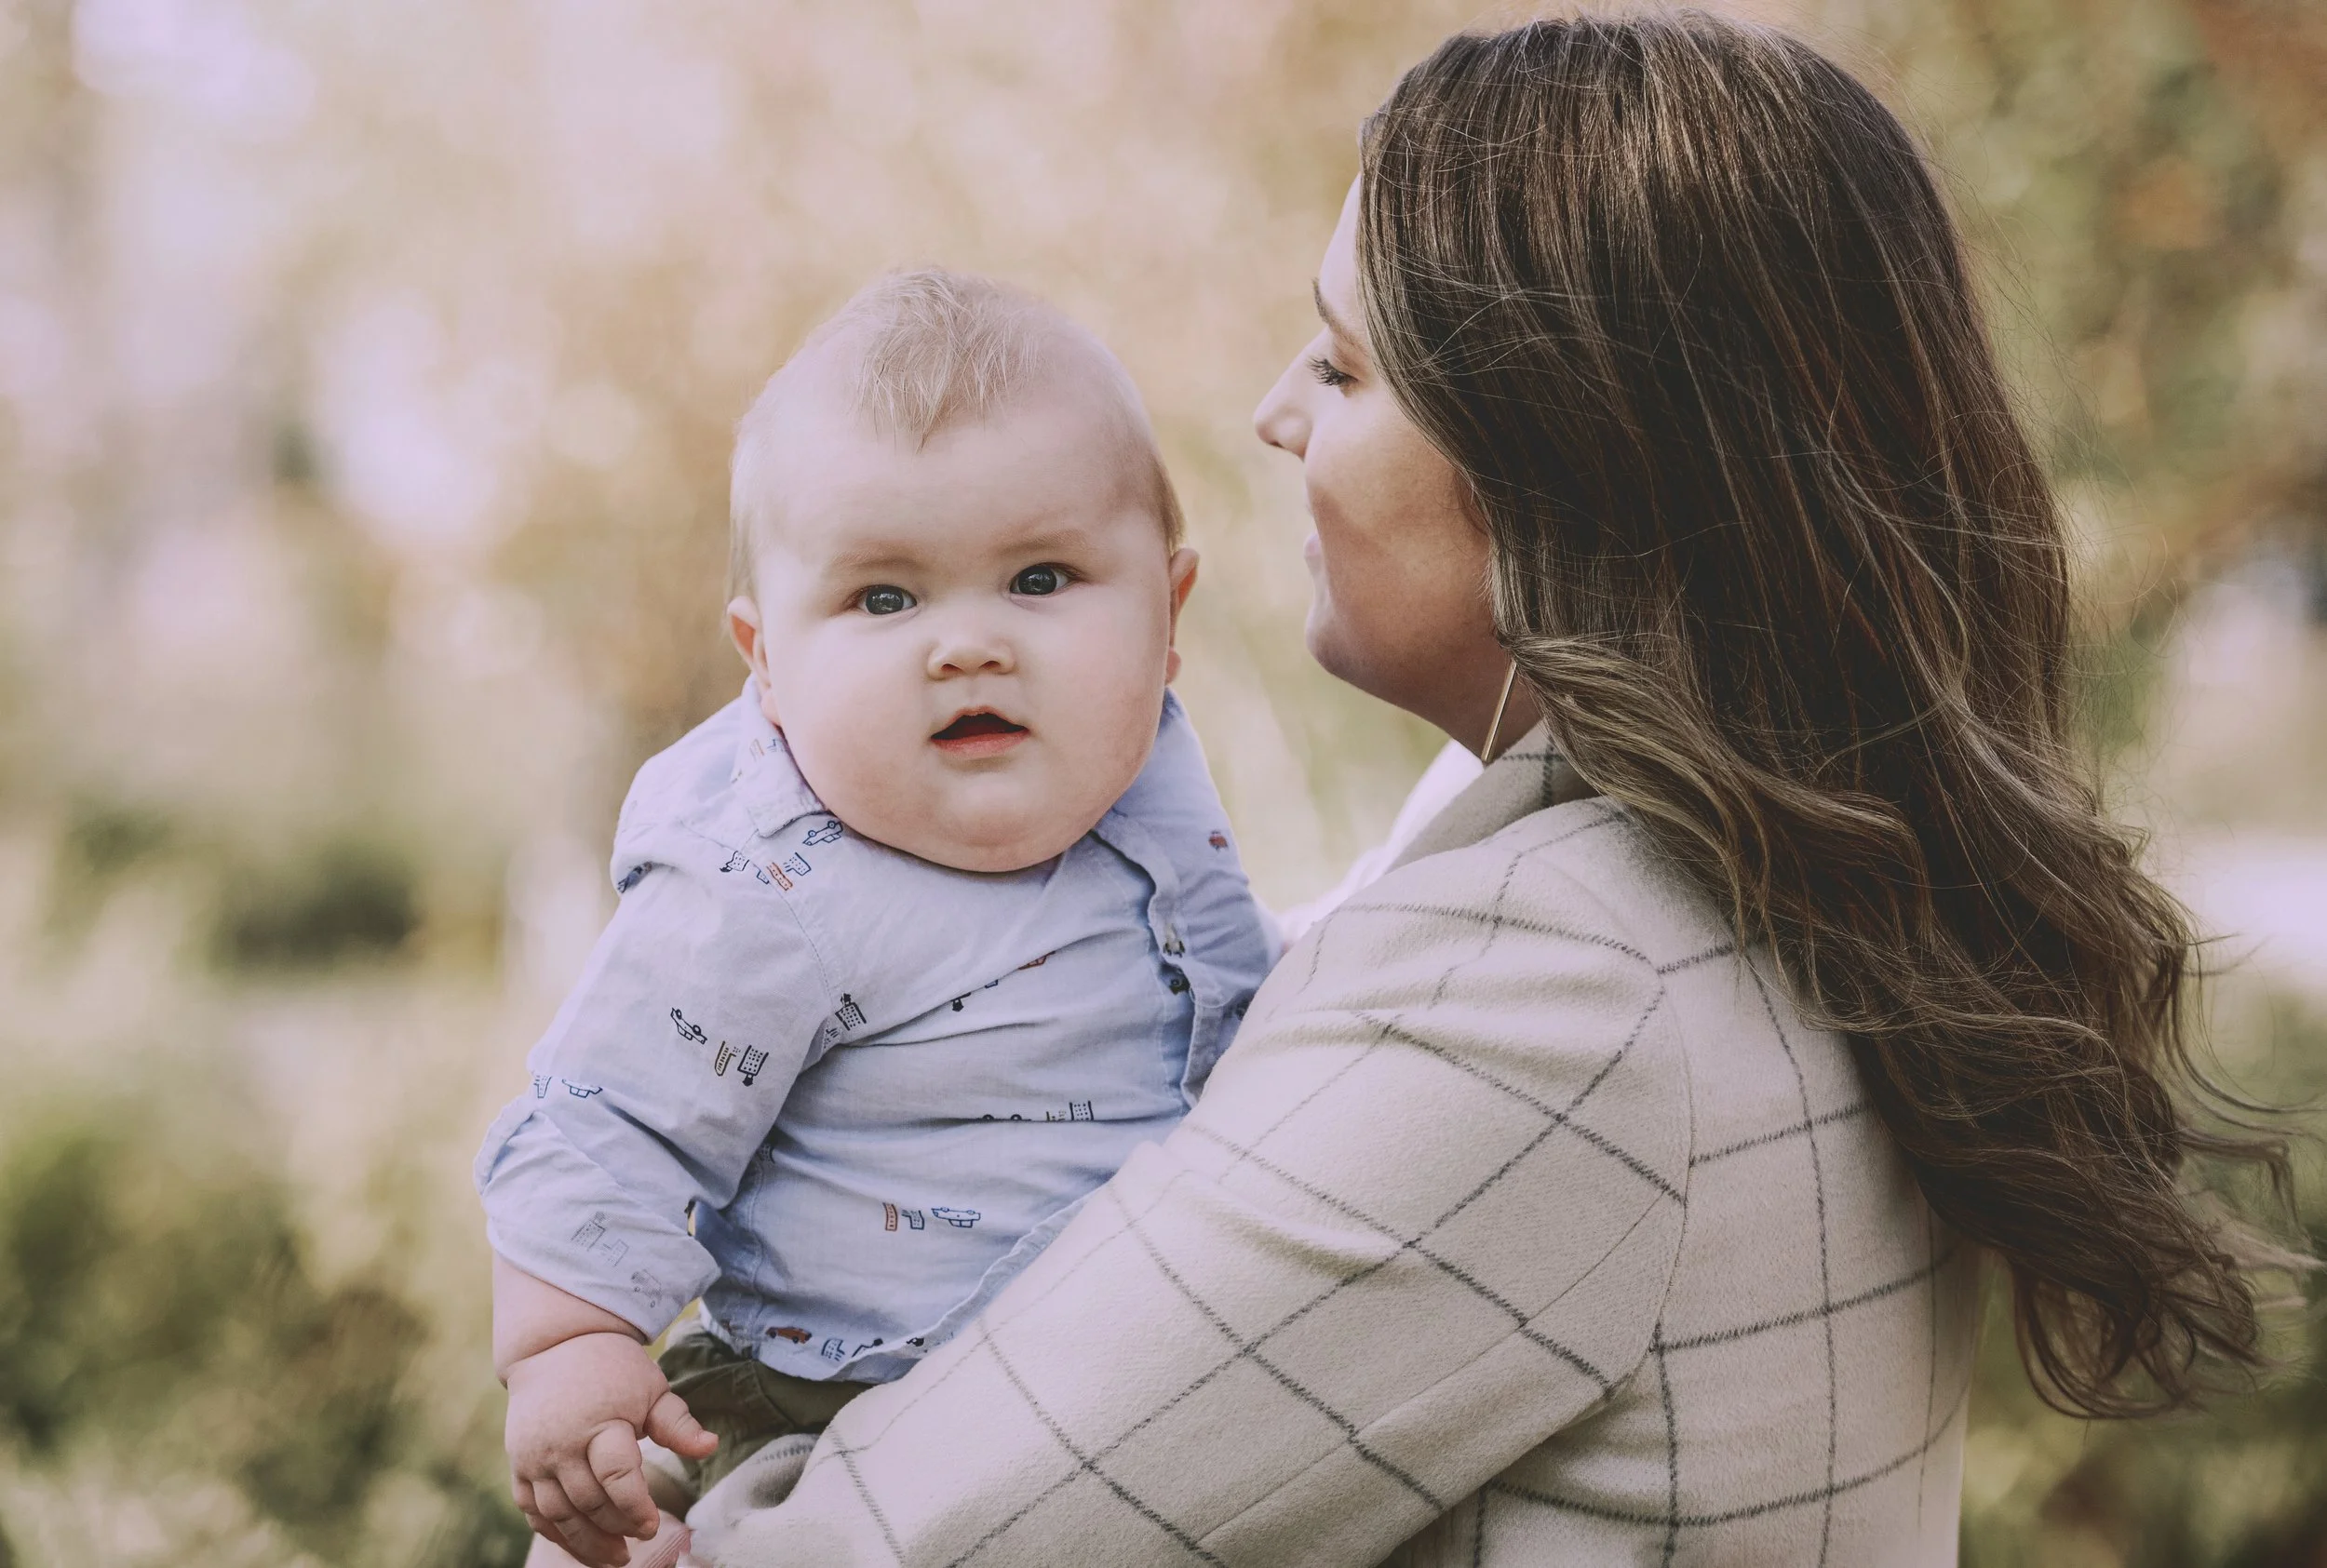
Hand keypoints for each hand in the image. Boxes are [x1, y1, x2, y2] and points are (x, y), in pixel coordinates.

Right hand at [505, 1331, 717, 1566]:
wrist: (553, 1347)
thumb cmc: (613, 1369)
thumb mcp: (651, 1388)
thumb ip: (677, 1423)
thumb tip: (710, 1447)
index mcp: (599, 1423)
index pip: (616, 1477)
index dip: (635, 1507)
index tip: (651, 1526)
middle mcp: (560, 1444)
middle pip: (589, 1501)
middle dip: (616, 1528)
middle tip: (639, 1541)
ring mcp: (534, 1458)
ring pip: (558, 1515)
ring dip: (585, 1543)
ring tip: (614, 1557)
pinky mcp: (519, 1467)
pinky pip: (533, 1512)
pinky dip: (555, 1534)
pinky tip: (579, 1545)